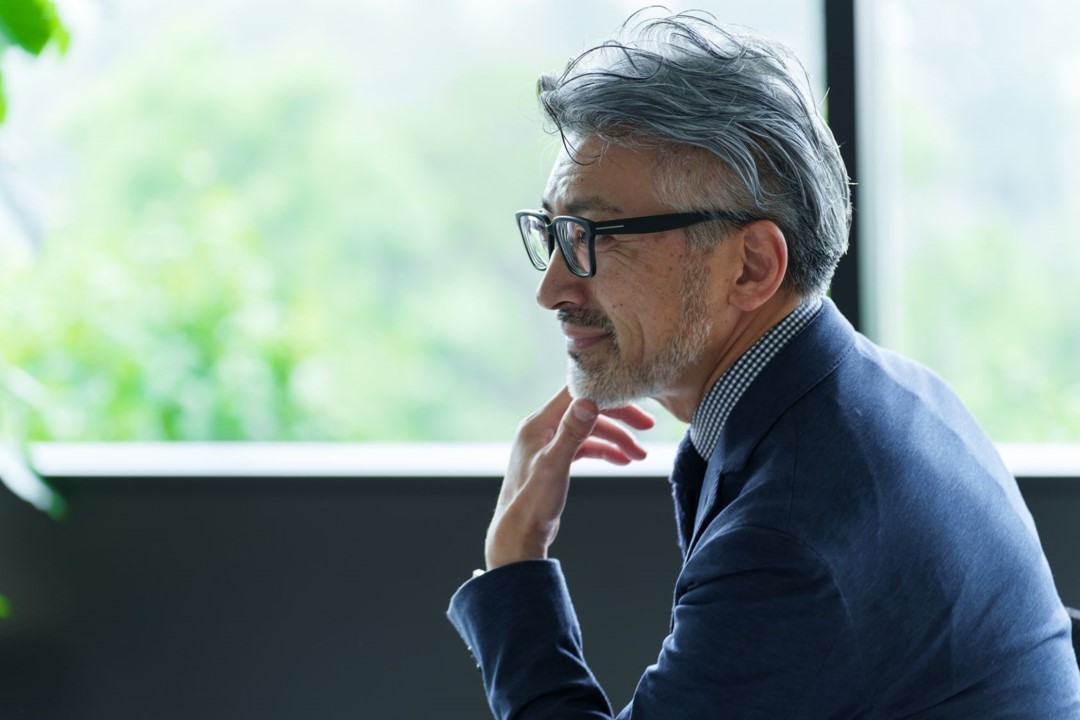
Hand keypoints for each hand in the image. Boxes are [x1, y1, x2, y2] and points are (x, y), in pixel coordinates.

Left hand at [484, 387, 655, 569]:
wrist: (519, 534)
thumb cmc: (532, 502)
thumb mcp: (555, 465)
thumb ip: (571, 432)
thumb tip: (588, 401)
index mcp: (538, 423)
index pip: (576, 393)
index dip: (605, 393)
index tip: (632, 398)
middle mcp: (542, 428)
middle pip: (587, 410)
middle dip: (618, 418)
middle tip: (648, 426)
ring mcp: (548, 443)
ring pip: (589, 430)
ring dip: (615, 439)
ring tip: (640, 455)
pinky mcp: (555, 459)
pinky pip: (584, 447)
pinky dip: (604, 451)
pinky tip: (623, 461)